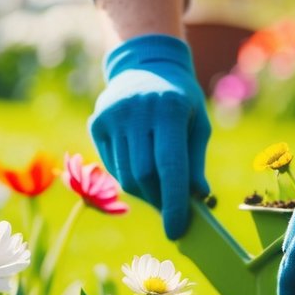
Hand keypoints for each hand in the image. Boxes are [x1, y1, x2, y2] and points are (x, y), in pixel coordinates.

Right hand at [89, 34, 210, 238]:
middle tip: (170, 208)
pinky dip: (128, 177)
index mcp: (169, 109)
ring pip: (125, 175)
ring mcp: (113, 115)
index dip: (173, 202)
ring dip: (144, 192)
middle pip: (143, 175)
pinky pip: (112, 165)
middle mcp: (138, 110)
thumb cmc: (179, 99)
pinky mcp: (97, 121)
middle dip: (158, 199)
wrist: (146, 64)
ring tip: (157, 188)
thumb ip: (195, 162)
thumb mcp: (197, 124)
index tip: (176, 230)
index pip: (170, 166)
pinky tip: (139, 165)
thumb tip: (196, 199)